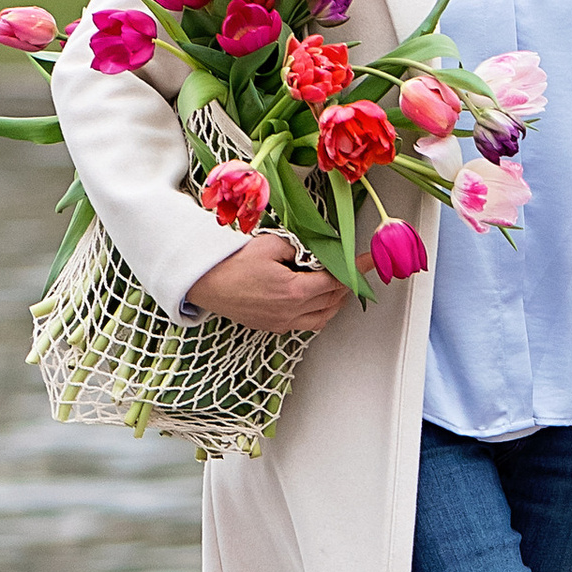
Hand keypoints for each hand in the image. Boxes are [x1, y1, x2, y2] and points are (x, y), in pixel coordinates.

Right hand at [189, 235, 347, 333]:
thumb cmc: (231, 263)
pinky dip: (319, 312)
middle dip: (346, 283)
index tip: (368, 262)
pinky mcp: (273, 326)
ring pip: (323, 316)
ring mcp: (282, 322)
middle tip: (350, 268)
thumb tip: (318, 253)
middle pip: (333, 299)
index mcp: (293, 291)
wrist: (204, 282)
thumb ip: (301, 249)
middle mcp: (290, 312)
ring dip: (335, 300)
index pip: (336, 280)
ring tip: (336, 283)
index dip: (355, 270)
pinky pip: (307, 323)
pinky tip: (317, 299)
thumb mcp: (271, 245)